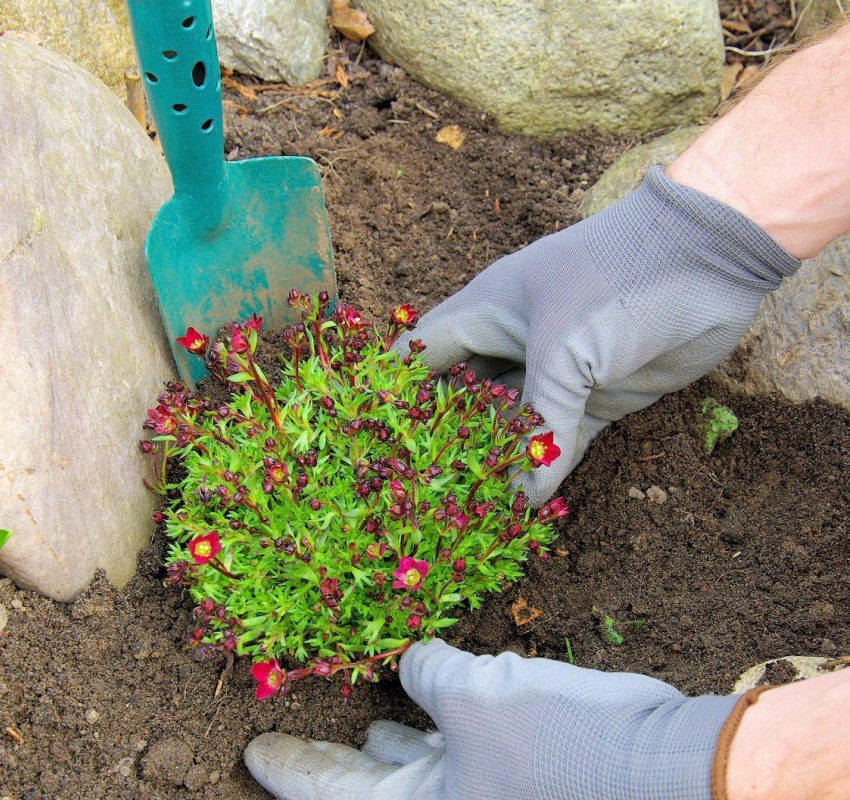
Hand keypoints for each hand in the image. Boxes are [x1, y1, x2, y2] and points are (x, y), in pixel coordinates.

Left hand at [244, 639, 738, 799]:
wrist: (657, 764)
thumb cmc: (556, 743)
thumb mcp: (472, 697)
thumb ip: (425, 673)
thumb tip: (408, 662)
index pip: (333, 794)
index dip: (290, 767)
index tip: (254, 750)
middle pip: (367, 785)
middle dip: (330, 756)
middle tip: (288, 736)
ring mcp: (483, 789)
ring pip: (414, 766)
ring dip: (386, 736)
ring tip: (362, 712)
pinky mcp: (513, 768)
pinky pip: (456, 745)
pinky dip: (436, 718)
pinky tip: (428, 686)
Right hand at [398, 167, 797, 505]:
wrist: (706, 257)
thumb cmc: (615, 280)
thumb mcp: (565, 350)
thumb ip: (541, 424)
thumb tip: (522, 495)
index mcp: (486, 311)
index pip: (424, 353)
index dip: (398, 390)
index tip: (376, 436)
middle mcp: (513, 341)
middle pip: (464, 395)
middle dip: (446, 435)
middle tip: (421, 485)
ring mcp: (556, 371)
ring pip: (511, 421)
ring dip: (495, 457)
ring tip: (468, 502)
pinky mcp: (596, 395)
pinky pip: (561, 436)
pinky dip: (546, 465)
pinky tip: (528, 501)